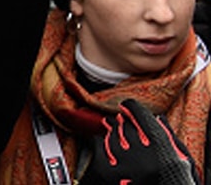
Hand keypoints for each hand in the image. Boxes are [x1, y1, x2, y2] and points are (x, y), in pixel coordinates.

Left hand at [84, 99, 200, 184]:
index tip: (127, 105)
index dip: (133, 108)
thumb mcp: (182, 160)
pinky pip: (100, 150)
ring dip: (111, 130)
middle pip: (126, 126)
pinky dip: (100, 142)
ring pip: (112, 137)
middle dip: (122, 120)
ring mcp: (124, 164)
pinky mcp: (110, 174)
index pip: (141, 116)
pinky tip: (100, 140)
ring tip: (111, 126)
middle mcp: (142, 155)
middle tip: (119, 118)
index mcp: (161, 148)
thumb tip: (158, 118)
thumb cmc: (175, 179)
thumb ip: (170, 138)